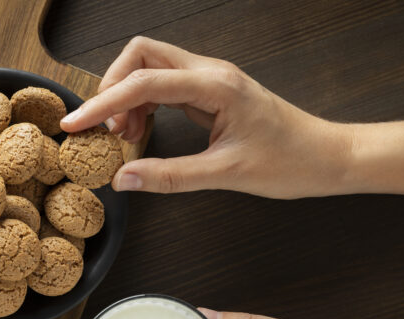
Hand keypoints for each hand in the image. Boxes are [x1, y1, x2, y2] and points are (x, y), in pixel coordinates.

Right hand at [60, 37, 353, 197]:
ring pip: (151, 68)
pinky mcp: (212, 92)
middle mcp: (211, 73)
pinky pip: (165, 87)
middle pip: (142, 54)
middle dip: (112, 86)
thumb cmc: (290, 162)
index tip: (77, 123)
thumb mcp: (226, 175)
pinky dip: (144, 106)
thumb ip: (170, 177)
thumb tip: (124, 179)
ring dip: (127, 97)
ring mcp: (211, 80)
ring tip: (123, 137)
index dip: (103, 102)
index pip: (143, 82)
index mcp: (216, 86)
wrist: (327, 157)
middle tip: (102, 128)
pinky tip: (143, 133)